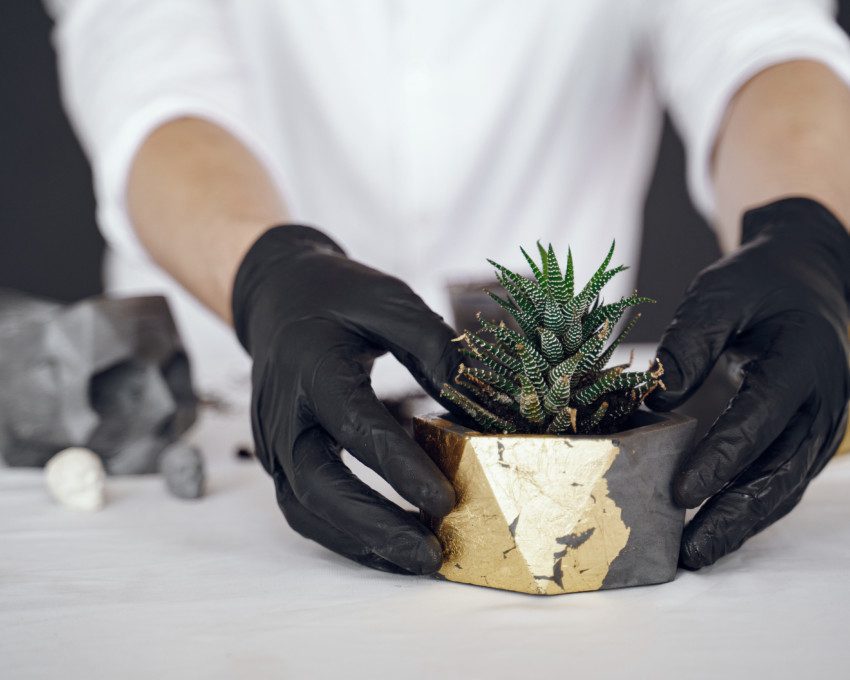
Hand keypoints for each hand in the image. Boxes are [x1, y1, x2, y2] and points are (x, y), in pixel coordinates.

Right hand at [232, 225, 458, 573]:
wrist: (278, 297)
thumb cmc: (339, 296)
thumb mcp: (390, 301)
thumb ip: (434, 348)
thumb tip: (479, 405)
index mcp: (311, 364)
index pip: (355, 425)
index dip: (400, 469)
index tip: (445, 502)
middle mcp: (282, 409)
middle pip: (319, 485)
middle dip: (375, 526)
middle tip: (431, 554)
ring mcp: (272, 438)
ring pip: (305, 508)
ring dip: (360, 541)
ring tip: (416, 560)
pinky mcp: (275, 456)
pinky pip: (304, 506)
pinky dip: (343, 533)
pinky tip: (385, 545)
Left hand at [647, 197, 849, 568]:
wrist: (806, 283)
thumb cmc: (757, 285)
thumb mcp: (719, 295)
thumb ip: (689, 342)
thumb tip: (657, 401)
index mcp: (803, 358)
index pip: (761, 417)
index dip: (722, 458)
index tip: (681, 493)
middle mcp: (822, 401)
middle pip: (781, 470)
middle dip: (734, 515)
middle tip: (690, 552)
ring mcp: (821, 425)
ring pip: (784, 487)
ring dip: (742, 524)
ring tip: (696, 554)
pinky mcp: (808, 439)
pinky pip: (782, 481)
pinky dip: (750, 510)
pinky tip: (715, 530)